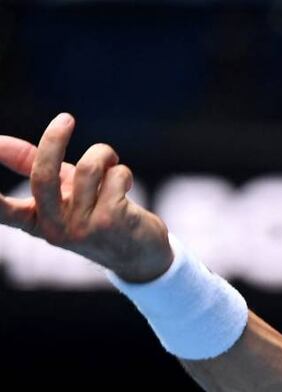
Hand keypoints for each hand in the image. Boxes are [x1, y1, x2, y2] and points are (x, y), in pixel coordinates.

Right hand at [0, 113, 173, 282]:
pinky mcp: (112, 222)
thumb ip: (32, 166)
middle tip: (66, 118)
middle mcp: (55, 228)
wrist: (140, 254)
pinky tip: (125, 184)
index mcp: (35, 222)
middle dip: (53, 141)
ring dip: (103, 154)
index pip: (2, 210)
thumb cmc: (95, 215)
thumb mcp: (62, 192)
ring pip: (88, 169)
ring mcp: (83, 228)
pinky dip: (121, 172)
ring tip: (111, 161)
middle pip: (43, 176)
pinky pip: (114, 176)